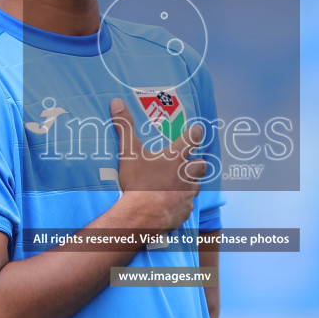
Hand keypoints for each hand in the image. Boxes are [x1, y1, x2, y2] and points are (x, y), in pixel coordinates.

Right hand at [109, 99, 206, 232]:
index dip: (196, 133)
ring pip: (196, 186)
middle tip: (188, 163)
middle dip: (197, 163)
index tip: (198, 130)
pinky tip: (171, 204)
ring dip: (189, 184)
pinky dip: (181, 203)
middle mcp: (186, 173)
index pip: (193, 138)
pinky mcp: (185, 209)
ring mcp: (187, 193)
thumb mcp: (129, 153)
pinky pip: (188, 204)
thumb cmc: (138, 182)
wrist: (144, 215)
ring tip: (176, 185)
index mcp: (175, 157)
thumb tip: (116, 102)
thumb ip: (124, 127)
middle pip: (202, 164)